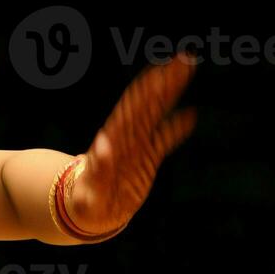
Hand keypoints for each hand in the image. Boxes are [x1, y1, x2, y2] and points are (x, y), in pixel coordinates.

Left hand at [66, 53, 196, 236]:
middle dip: (163, 83)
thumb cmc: (85, 203)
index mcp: (113, 143)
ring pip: (154, 115)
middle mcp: (125, 139)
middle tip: (183, 60)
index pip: (132, 110)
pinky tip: (188, 115)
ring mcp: (136, 148)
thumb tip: (104, 144)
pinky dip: (174, 129)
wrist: (88, 214)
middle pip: (146, 105)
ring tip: (184, 70)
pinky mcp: (145, 161)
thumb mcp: (90, 189)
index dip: (146, 91)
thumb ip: (99, 167)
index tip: (160, 72)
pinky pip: (162, 140)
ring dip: (168, 94)